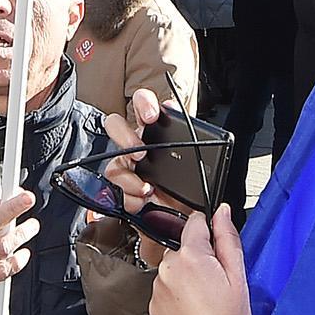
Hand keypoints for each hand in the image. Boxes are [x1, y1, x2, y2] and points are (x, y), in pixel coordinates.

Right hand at [101, 89, 181, 265]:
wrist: (186, 211)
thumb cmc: (191, 179)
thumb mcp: (198, 158)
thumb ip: (196, 139)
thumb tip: (202, 128)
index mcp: (156, 129)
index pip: (143, 104)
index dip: (144, 104)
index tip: (152, 115)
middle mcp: (138, 143)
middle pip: (115, 126)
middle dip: (125, 137)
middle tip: (141, 152)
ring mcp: (128, 165)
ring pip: (113, 162)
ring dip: (127, 176)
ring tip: (146, 188)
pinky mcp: (124, 188)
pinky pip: (116, 191)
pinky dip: (130, 198)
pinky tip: (143, 201)